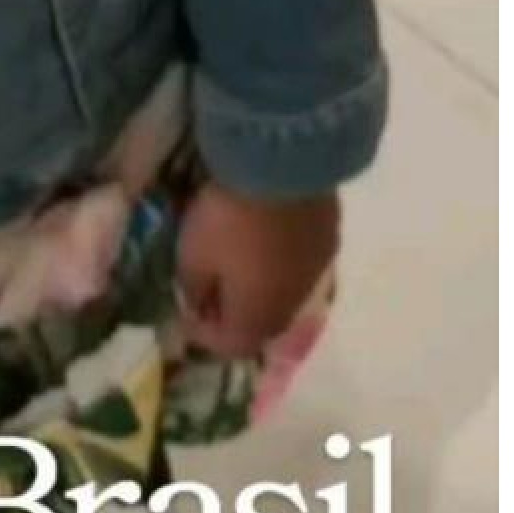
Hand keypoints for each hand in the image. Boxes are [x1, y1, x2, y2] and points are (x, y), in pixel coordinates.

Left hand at [175, 182, 338, 356]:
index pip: (230, 345)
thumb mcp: (192, 255)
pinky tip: (264, 239)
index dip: (203, 334)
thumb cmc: (229, 219)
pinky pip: (298, 265)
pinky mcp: (329, 240)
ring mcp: (316, 273)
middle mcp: (294, 305)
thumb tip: (197, 305)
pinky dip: (278, 262)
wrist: (282, 167)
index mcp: (258, 318)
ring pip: (283, 294)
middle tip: (209, 290)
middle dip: (233, 313)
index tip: (184, 312)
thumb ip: (193, 289)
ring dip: (258, 288)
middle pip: (261, 325)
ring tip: (237, 264)